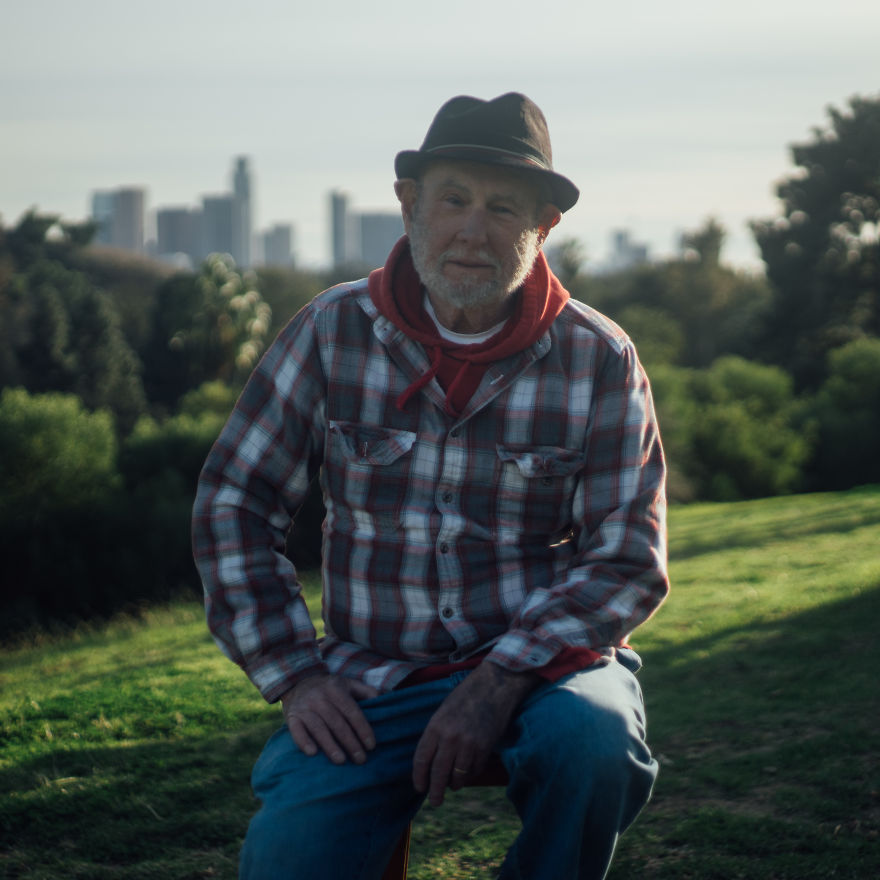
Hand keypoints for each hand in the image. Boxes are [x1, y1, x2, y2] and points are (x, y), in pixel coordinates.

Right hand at [281, 674, 378, 764]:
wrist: (298, 682)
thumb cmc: (329, 688)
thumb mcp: (348, 683)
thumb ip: (366, 691)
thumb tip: (383, 700)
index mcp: (335, 689)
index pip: (352, 711)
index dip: (362, 729)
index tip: (371, 746)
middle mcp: (319, 697)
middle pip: (337, 722)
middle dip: (350, 742)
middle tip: (361, 759)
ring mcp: (304, 707)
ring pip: (319, 728)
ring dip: (330, 745)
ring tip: (341, 761)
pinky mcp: (292, 717)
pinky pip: (296, 730)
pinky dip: (303, 742)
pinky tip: (312, 753)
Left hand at [412, 662, 539, 805]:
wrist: (493, 686)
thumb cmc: (466, 697)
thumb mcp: (444, 712)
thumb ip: (436, 735)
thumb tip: (430, 761)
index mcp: (435, 726)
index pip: (422, 759)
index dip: (419, 777)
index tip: (420, 787)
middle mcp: (450, 738)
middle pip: (438, 774)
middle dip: (435, 792)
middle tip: (435, 802)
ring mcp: (468, 744)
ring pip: (458, 776)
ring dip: (455, 784)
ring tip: (454, 785)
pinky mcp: (485, 748)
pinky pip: (475, 770)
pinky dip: (471, 774)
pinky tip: (469, 771)